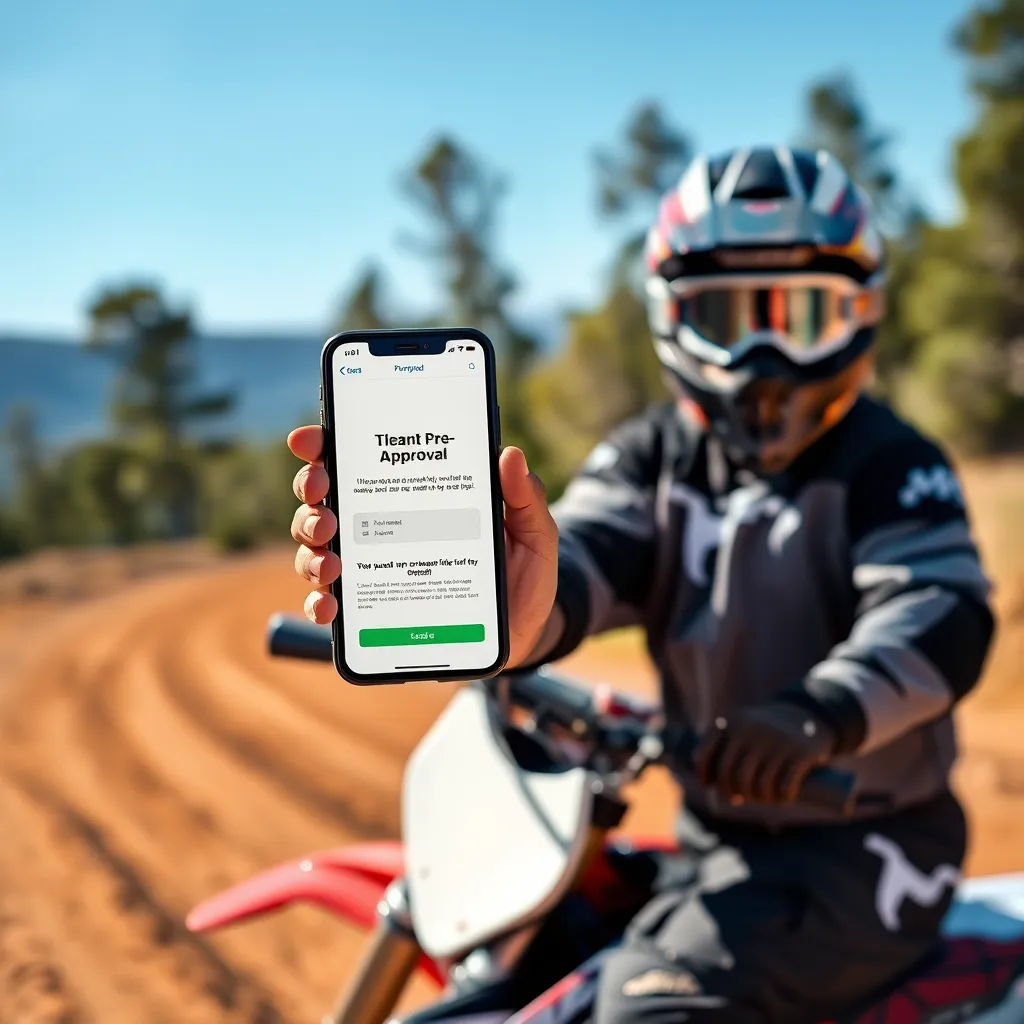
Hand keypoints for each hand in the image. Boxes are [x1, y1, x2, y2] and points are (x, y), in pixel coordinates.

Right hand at [286, 426, 559, 668]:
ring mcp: (372, 568)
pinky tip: (330, 604)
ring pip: (316, 547)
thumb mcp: (534, 536)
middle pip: (324, 498)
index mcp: (415, 495)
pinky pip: (330, 603)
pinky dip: (320, 602)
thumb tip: (510, 455)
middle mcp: (383, 526)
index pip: (359, 460)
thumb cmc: (523, 578)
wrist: (523, 635)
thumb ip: (524, 499)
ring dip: (311, 547)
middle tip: (323, 493)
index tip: (311, 440)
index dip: (325, 445)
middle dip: (311, 490)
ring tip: (332, 558)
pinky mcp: (371, 611)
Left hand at [693, 702, 837, 804]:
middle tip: (738, 798)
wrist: (806, 714)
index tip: (708, 784)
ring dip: (759, 798)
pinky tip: (782, 796)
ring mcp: (775, 741)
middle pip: (730, 776)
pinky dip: (781, 797)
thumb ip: (720, 747)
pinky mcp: (800, 753)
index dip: (702, 774)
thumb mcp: (740, 727)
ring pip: (757, 785)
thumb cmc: (764, 731)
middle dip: (731, 792)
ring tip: (762, 797)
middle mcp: (750, 730)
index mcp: (731, 723)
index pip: (703, 754)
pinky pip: (783, 787)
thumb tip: (705, 781)